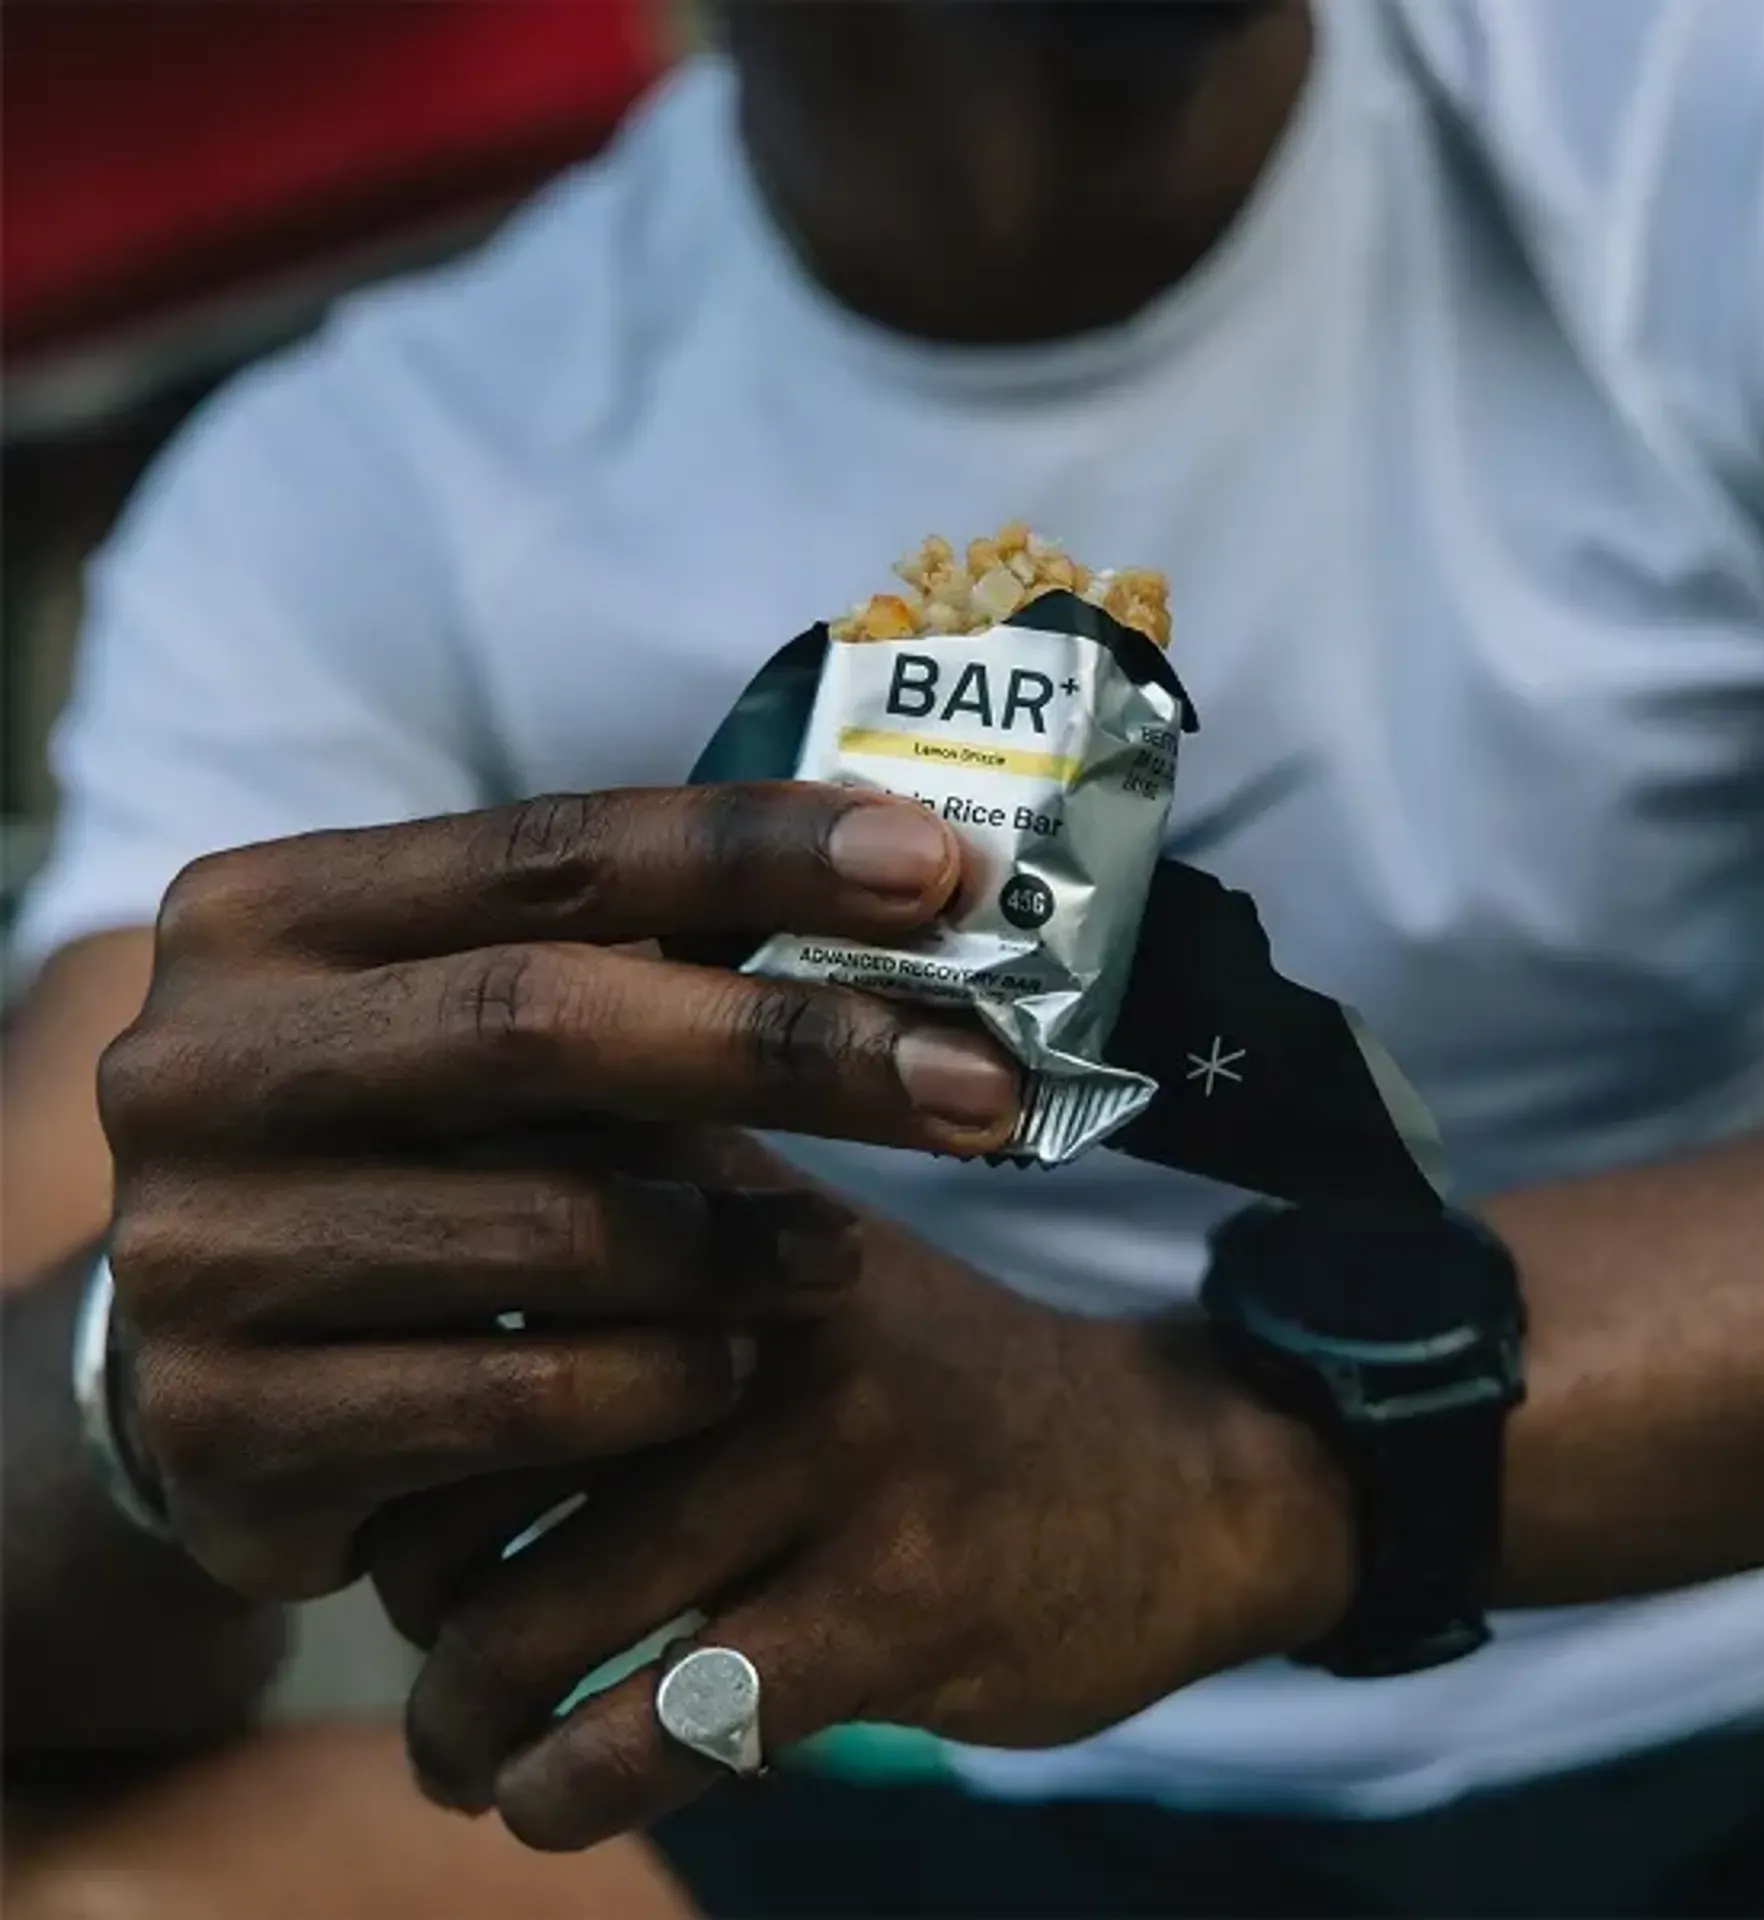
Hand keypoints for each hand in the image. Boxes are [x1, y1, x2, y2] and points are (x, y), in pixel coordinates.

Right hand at [100, 784, 1022, 1599]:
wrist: (189, 1367)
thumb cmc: (395, 1149)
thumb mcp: (469, 1023)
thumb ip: (631, 960)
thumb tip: (903, 881)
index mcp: (265, 915)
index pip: (545, 850)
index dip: (751, 849)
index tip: (933, 863)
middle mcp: (196, 1065)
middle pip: (541, 1019)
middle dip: (791, 1046)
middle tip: (979, 1079)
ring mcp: (195, 1253)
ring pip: (553, 1229)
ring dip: (742, 1243)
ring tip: (841, 1254)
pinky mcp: (228, 1430)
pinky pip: (521, 1399)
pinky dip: (666, 1379)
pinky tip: (731, 1367)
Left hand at [370, 1217, 1355, 1848]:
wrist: (1163, 1478)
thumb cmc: (925, 1393)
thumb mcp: (797, 1264)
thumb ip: (627, 1254)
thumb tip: (379, 1343)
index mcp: (729, 1206)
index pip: (478, 1268)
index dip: (377, 1393)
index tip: (363, 1475)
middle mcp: (771, 1300)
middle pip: (473, 1449)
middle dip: (404, 1577)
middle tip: (415, 1632)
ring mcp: (836, 1449)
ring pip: (539, 1608)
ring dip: (458, 1716)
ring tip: (456, 1748)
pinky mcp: (893, 1602)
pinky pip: (660, 1724)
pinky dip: (563, 1791)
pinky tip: (546, 1800)